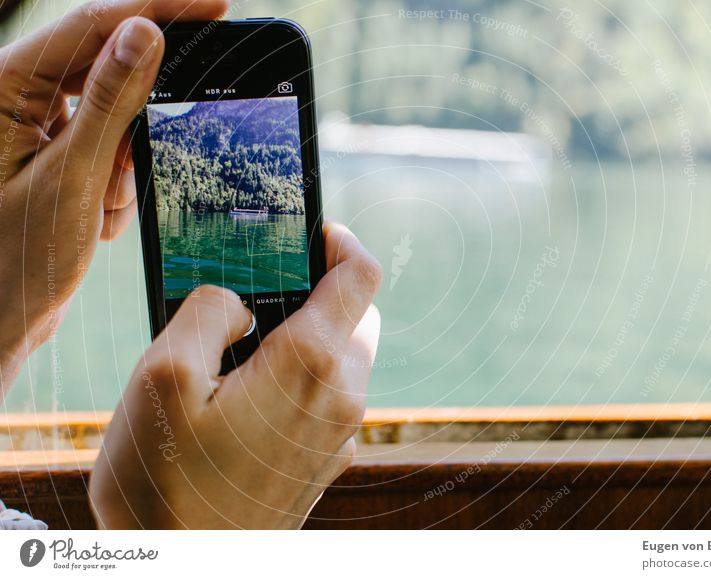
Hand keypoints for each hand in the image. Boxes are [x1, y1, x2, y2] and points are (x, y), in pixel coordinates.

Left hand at [0, 0, 228, 394]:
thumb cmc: (17, 259)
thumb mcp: (73, 178)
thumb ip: (112, 101)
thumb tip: (146, 31)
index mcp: (3, 86)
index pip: (92, 24)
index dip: (160, 8)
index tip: (217, 5)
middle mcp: (16, 99)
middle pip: (105, 74)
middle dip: (132, 126)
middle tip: (130, 165)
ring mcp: (35, 129)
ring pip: (114, 120)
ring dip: (121, 168)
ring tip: (98, 210)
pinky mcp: (52, 155)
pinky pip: (108, 151)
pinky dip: (115, 186)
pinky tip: (92, 221)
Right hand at [90, 223, 382, 528]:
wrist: (181, 570)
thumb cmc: (164, 482)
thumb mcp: (162, 377)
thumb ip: (209, 313)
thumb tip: (241, 301)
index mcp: (309, 365)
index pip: (360, 277)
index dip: (340, 243)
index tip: (314, 234)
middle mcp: (340, 399)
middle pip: (357, 319)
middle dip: (322, 294)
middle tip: (266, 294)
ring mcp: (338, 436)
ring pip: (346, 360)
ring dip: (311, 340)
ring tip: (246, 351)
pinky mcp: (325, 462)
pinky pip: (330, 400)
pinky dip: (305, 380)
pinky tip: (251, 397)